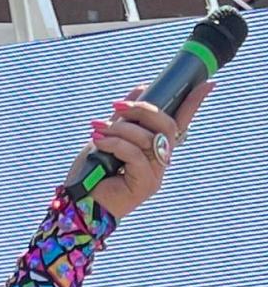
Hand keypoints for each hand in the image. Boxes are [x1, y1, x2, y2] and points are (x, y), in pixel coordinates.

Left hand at [63, 81, 213, 221]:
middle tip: (116, 107)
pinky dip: (115, 144)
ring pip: (149, 138)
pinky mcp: (146, 184)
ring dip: (120, 129)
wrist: (78, 203)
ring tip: (97, 130)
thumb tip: (142, 88)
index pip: (180, 122)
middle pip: (167, 125)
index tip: (208, 83)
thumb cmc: (91, 171)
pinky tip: (98, 142)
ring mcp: (155, 174)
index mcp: (155, 148)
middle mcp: (160, 161)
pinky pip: (136, 154)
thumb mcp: (108, 135)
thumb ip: (126, 116)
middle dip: (142, 110)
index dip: (194, 104)